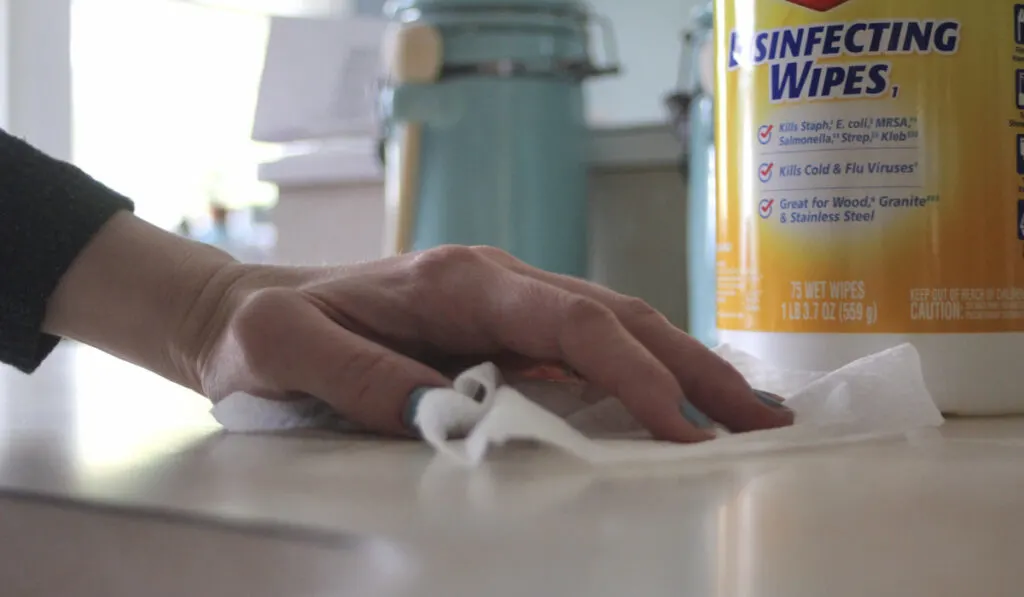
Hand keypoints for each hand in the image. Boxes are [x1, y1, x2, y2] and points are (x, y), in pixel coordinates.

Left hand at [193, 245, 792, 441]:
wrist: (253, 307)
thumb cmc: (269, 330)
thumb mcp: (286, 349)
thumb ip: (359, 377)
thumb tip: (451, 416)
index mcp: (459, 280)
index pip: (573, 321)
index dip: (634, 373)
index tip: (682, 430)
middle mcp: (497, 282)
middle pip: (617, 315)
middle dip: (693, 367)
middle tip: (763, 419)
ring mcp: (504, 304)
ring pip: (614, 326)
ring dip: (682, 367)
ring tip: (745, 412)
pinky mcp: (502, 329)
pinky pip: (587, 347)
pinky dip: (641, 373)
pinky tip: (675, 400)